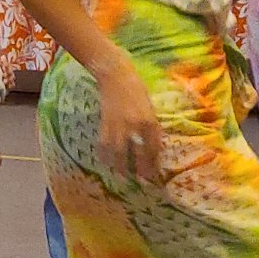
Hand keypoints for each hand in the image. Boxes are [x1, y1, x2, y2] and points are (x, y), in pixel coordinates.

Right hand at [93, 61, 165, 179]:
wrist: (116, 76)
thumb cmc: (136, 90)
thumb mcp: (150, 108)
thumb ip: (151, 126)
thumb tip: (151, 146)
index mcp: (150, 121)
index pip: (153, 149)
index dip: (154, 164)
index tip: (154, 175)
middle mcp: (135, 126)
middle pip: (137, 155)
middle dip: (140, 170)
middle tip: (141, 182)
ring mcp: (118, 126)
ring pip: (118, 153)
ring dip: (120, 167)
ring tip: (123, 176)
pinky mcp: (105, 124)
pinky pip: (104, 145)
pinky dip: (105, 156)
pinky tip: (107, 162)